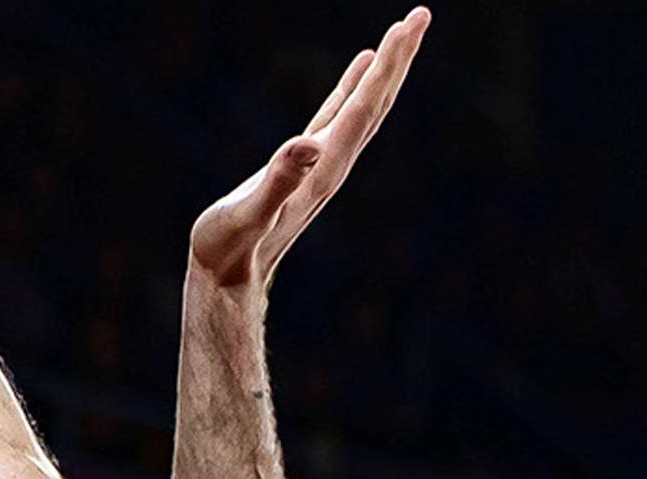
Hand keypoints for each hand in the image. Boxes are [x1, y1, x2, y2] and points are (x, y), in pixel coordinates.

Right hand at [188, 7, 430, 289]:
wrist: (226, 283)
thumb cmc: (230, 251)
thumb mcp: (249, 215)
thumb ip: (278, 181)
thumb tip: (308, 146)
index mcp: (324, 169)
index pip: (365, 108)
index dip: (387, 66)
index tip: (408, 24)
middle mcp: (331, 165)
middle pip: (376, 104)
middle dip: (400, 59)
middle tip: (421, 14)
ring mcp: (319, 165)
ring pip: (364, 108)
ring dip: (384, 71)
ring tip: (401, 33)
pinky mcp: (301, 166)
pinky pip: (338, 116)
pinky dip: (354, 88)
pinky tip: (361, 69)